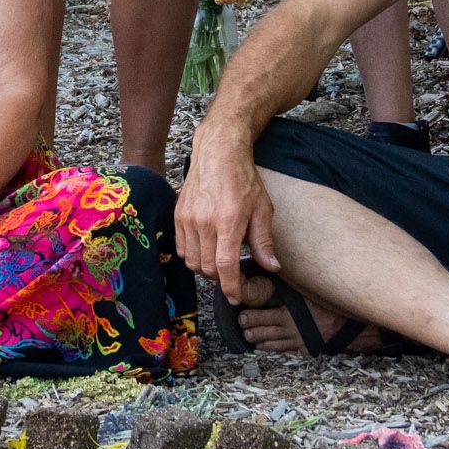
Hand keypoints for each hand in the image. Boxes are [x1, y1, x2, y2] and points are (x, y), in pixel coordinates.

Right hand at [176, 125, 278, 303]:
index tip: (236, 297)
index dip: (231, 288)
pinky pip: (181, 249)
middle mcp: (204, 222)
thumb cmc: (243, 179)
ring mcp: (187, 219)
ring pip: (192, 262)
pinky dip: (193, 256)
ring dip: (206, 268)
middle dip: (221, 278)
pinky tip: (206, 248)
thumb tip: (271, 267)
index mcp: (228, 222)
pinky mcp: (177, 216)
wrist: (218, 152)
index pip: (225, 266)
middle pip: (207, 268)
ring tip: (220, 260)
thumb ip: (264, 241)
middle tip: (233, 274)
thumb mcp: (262, 209)